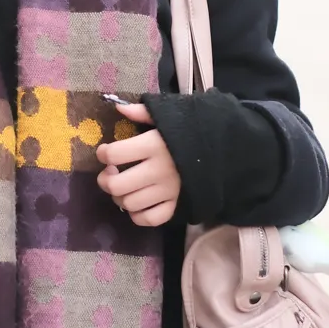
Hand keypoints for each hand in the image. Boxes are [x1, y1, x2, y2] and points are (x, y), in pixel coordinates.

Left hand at [96, 102, 180, 227]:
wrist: (225, 148)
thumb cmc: (192, 129)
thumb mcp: (169, 114)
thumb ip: (142, 111)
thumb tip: (118, 108)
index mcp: (153, 146)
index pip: (113, 154)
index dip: (103, 153)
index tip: (105, 152)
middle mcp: (158, 171)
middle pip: (116, 185)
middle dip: (105, 180)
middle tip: (109, 173)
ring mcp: (168, 191)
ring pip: (129, 204)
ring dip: (119, 197)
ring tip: (123, 187)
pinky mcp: (177, 205)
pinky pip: (149, 219)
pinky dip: (138, 215)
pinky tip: (137, 203)